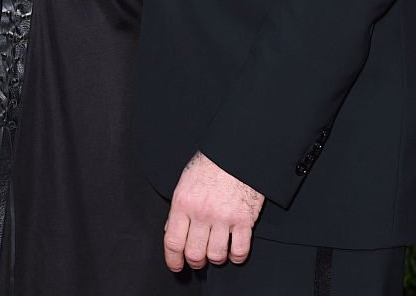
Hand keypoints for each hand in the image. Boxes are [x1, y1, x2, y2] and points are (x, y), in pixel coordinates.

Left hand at [164, 151, 263, 271]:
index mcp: (184, 202)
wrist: (237, 150)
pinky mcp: (244, 219)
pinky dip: (237, 256)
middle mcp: (202, 212)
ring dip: (216, 258)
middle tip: (199, 259)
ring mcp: (224, 216)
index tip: (177, 266)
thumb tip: (171, 230)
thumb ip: (179, 208)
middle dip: (196, 261)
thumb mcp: (186, 181)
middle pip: (194, 254)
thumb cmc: (212, 164)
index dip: (173, 260)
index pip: (173, 242)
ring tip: (217, 250)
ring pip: (216, 256)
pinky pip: (239, 251)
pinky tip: (234, 250)